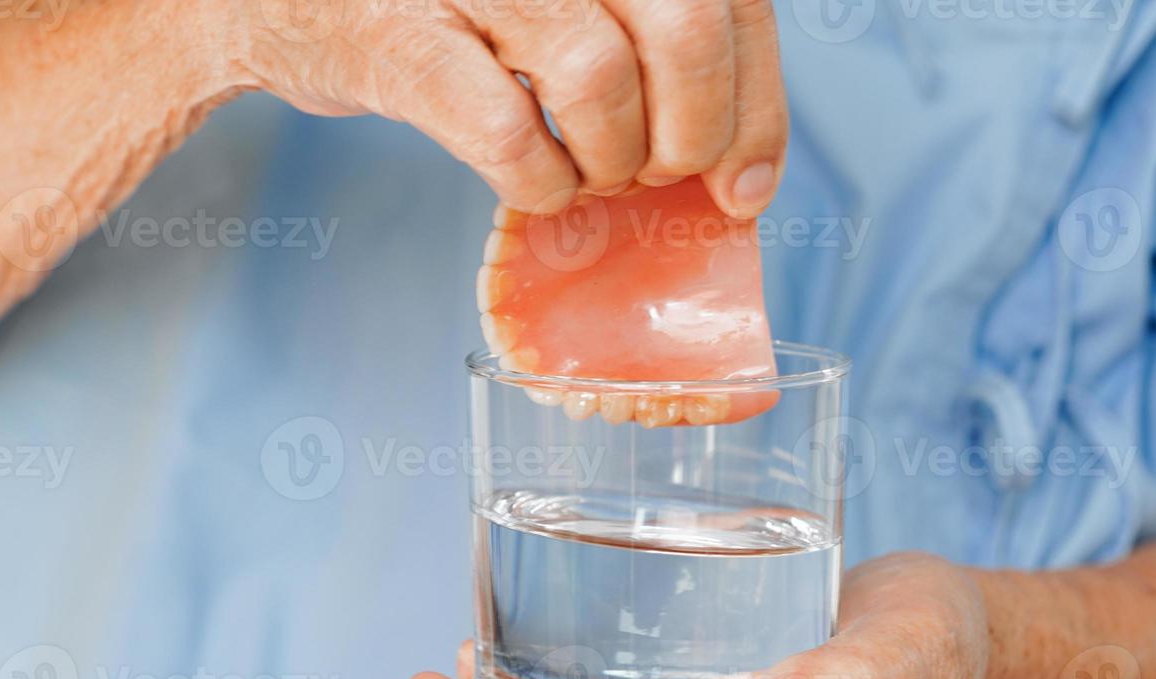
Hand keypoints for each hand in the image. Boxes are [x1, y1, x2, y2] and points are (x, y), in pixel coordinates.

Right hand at [238, 0, 787, 216]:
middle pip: (685, 30)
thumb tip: (746, 166)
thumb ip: (657, 41)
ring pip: (601, 81)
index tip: (746, 181)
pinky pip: (509, 135)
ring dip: (611, 161)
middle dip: (692, 134)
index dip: (757, 104)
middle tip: (660, 171)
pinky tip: (538, 184)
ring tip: (589, 172)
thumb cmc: (450, 7)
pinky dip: (541, 183)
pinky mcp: (398, 37)